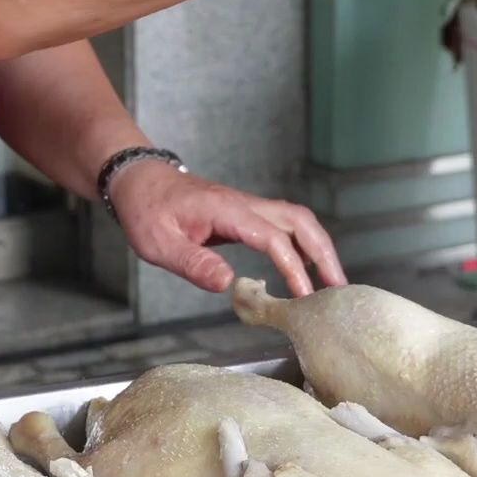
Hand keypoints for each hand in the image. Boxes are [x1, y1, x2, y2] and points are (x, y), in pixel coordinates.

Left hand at [108, 163, 344, 297]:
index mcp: (227, 211)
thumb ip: (193, 263)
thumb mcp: (159, 243)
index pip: (273, 238)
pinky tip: (305, 269)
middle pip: (300, 221)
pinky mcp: (244, 214)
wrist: (137, 180)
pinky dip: (303, 245)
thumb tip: (228, 284)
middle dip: (324, 254)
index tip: (304, 296)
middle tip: (339, 289)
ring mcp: (247, 207)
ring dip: (318, 248)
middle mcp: (244, 204)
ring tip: (331, 283)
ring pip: (297, 220)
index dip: (292, 267)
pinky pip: (284, 225)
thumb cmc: (145, 210)